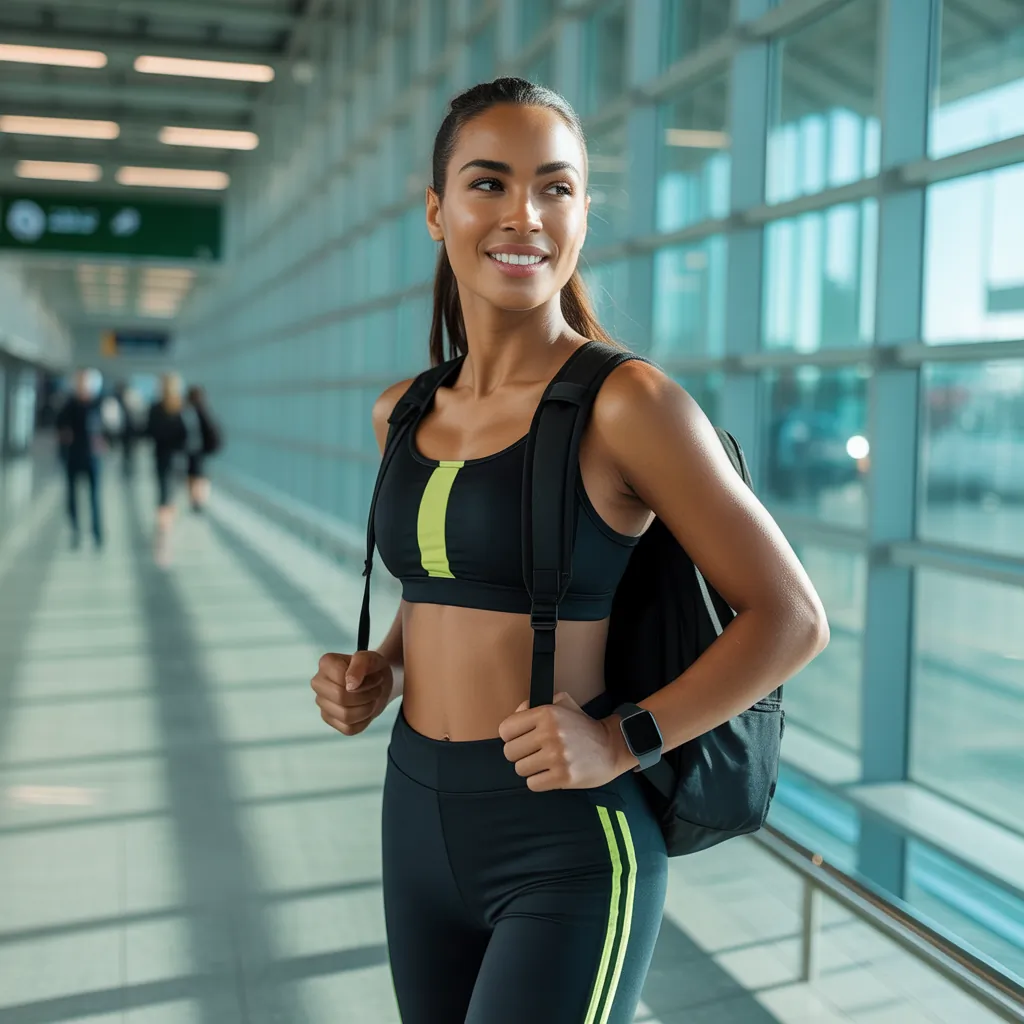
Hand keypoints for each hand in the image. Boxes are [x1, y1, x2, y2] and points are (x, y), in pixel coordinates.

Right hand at [311, 651, 393, 735]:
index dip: (365, 681)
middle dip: (366, 695)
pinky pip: (349, 729)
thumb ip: (360, 664)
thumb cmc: (372, 668)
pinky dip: (364, 720)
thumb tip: (350, 684)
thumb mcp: (372, 659)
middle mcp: (319, 684)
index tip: (376, 677)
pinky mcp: (331, 720)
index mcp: (326, 664)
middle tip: (376, 689)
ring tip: (372, 698)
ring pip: (346, 715)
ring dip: (367, 708)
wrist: (378, 682)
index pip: (341, 679)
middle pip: (341, 698)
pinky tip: (366, 708)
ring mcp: (323, 704)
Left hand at [498, 692, 637, 791]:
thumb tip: (514, 716)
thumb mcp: (561, 703)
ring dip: (530, 769)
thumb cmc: (582, 726)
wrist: (611, 747)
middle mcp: (550, 733)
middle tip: (534, 753)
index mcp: (546, 713)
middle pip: (510, 752)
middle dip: (519, 754)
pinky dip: (539, 781)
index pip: (505, 729)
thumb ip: (533, 706)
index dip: (511, 736)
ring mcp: (556, 756)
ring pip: (520, 769)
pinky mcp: (563, 777)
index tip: (521, 739)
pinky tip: (550, 774)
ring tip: (545, 763)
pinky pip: (532, 784)